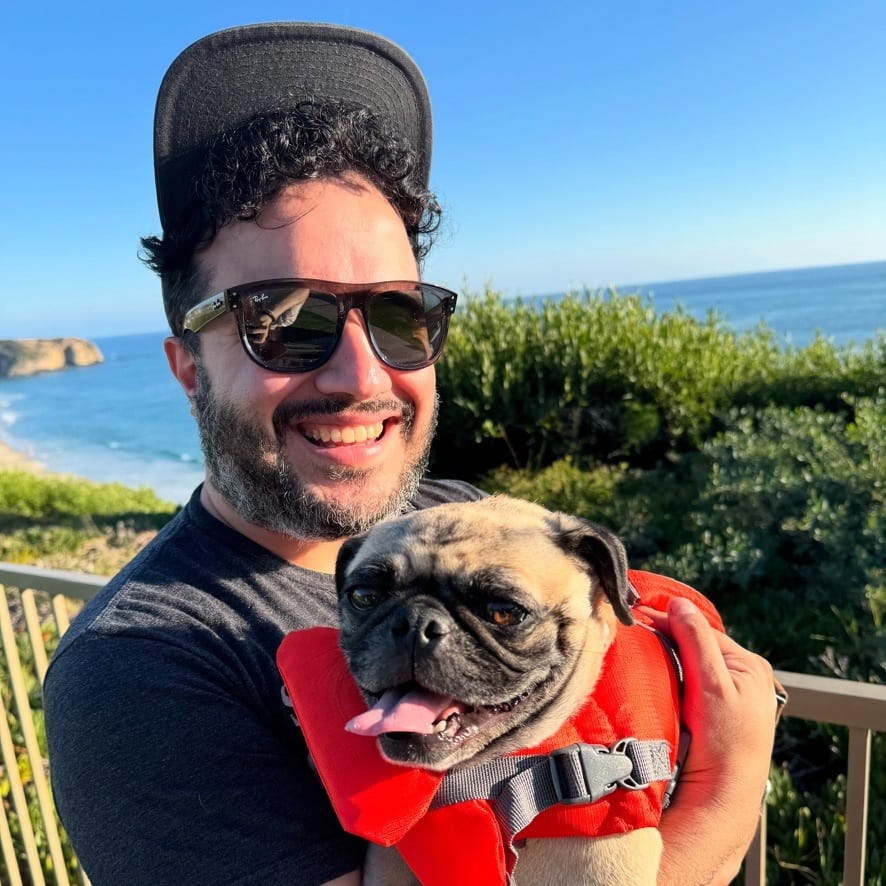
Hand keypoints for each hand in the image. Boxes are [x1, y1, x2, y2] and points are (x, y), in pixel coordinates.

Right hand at [637, 597, 778, 884]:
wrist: (723, 796)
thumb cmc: (725, 742)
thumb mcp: (712, 684)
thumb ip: (696, 640)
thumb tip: (678, 603)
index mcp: (750, 665)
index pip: (702, 631)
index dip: (670, 621)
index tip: (637, 616)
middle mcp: (745, 678)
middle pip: (697, 646)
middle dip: (668, 637)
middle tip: (635, 631)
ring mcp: (731, 697)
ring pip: (693, 664)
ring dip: (668, 657)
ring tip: (641, 650)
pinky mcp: (715, 715)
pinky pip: (690, 684)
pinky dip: (672, 677)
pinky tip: (655, 678)